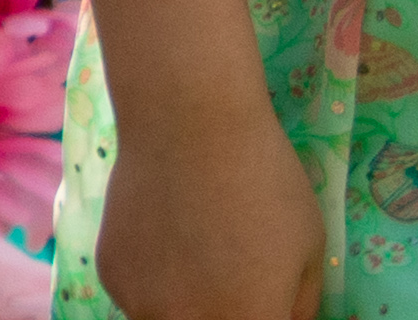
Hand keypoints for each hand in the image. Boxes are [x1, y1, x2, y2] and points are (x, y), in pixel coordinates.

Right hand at [92, 96, 327, 319]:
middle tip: (229, 275)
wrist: (186, 117)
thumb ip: (298, 305)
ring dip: (183, 304)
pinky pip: (138, 294)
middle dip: (222, 308)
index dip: (263, 310)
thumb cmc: (263, 179)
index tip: (262, 293)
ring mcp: (141, 304)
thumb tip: (283, 318)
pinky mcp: (109, 274)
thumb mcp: (309, 250)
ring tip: (193, 253)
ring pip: (165, 318)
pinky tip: (162, 229)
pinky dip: (152, 278)